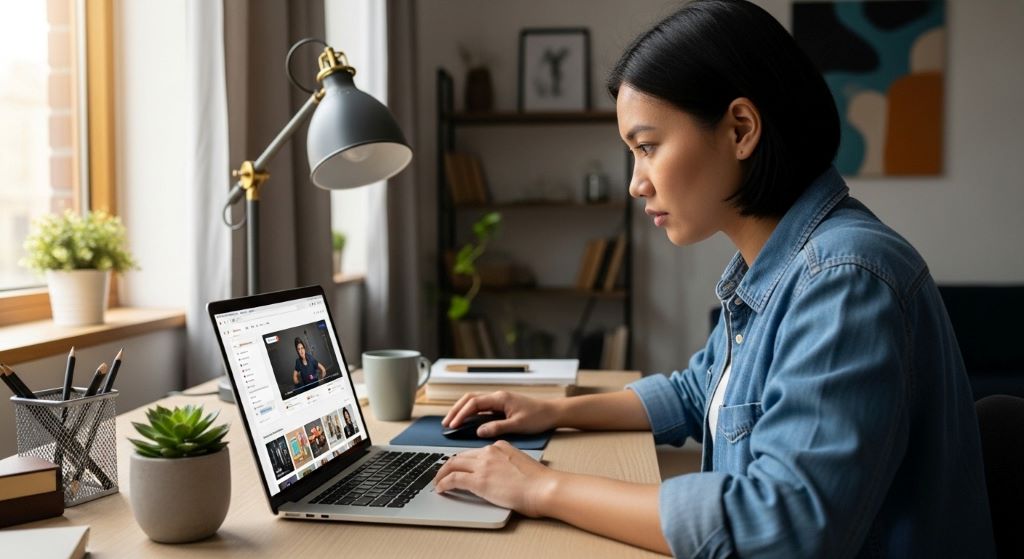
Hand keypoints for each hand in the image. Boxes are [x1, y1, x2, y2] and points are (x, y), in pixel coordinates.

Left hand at [433, 440, 558, 516]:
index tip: (458, 467)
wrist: (544, 488)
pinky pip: (453, 479)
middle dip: (448, 465)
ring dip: (441, 474)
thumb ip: (506, 464)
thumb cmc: (539, 481)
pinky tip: (441, 489)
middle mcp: (489, 452)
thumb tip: (499, 475)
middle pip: (460, 455)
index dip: (463, 460)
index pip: (474, 452)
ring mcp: (483, 465)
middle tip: (442, 474)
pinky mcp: (479, 480)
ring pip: (452, 464)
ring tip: (438, 482)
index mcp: (500, 446)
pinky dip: (443, 483)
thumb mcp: (520, 464)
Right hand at [442, 391, 558, 437]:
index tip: (452, 424)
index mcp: (500, 398)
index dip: (461, 413)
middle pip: (470, 399)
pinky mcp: (501, 405)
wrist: (552, 412)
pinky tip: (466, 421)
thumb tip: (479, 431)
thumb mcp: (518, 425)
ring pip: (474, 401)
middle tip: (446, 424)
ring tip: (452, 422)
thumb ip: (497, 427)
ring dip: (462, 410)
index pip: (474, 403)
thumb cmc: (538, 417)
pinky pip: (481, 406)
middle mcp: (497, 396)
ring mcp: (499, 400)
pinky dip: (470, 412)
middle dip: (456, 410)